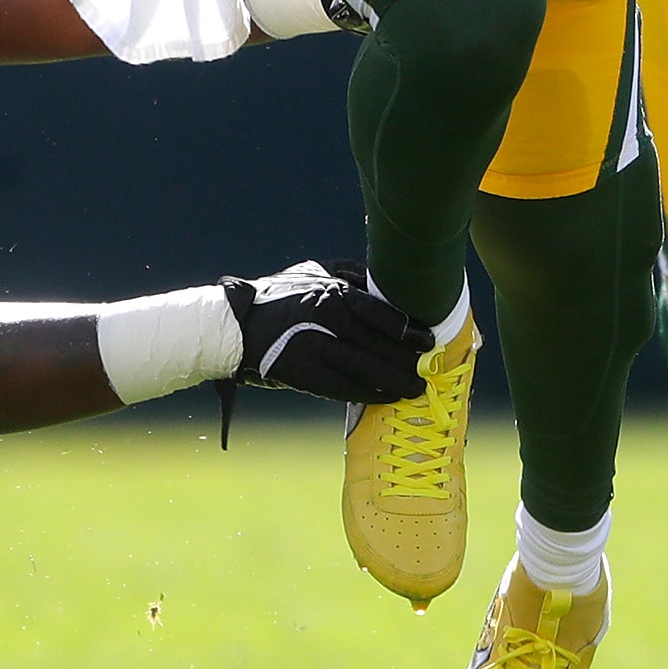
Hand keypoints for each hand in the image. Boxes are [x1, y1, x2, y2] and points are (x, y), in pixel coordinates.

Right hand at [221, 260, 427, 401]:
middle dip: (408, 360)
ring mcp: (317, 350)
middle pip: (379, 345)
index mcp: (332, 293)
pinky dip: (372, 394)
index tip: (427, 339)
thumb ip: (350, 274)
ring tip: (415, 388)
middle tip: (428, 369)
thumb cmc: (281, 295)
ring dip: (396, 381)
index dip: (407, 329)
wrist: (238, 325)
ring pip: (367, 370)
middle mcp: (327, 320)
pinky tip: (388, 396)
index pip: (380, 313)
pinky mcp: (307, 375)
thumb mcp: (314, 272)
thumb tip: (386, 281)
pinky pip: (347, 389)